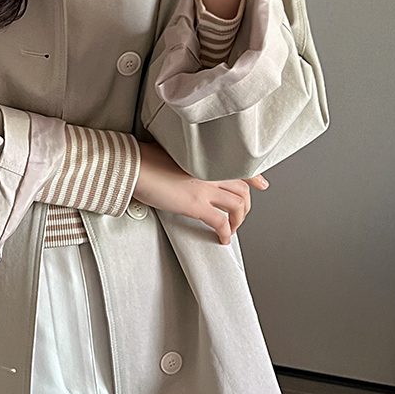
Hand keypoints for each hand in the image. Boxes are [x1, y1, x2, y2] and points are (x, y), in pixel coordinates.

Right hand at [137, 136, 266, 245]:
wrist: (133, 165)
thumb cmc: (144, 159)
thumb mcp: (171, 154)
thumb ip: (185, 163)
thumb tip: (183, 173)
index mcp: (205, 158)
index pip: (238, 165)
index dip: (253, 177)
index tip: (261, 183)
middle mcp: (210, 171)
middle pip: (242, 189)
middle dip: (245, 206)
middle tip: (240, 216)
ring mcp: (205, 187)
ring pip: (238, 205)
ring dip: (238, 221)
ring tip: (231, 229)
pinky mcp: (196, 204)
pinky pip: (221, 222)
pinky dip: (226, 232)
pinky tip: (222, 238)